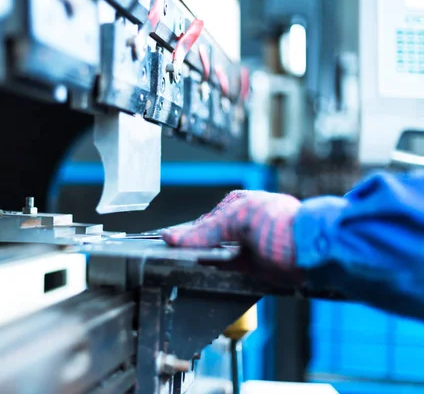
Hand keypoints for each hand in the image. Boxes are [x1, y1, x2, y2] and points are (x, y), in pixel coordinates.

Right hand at [162, 190, 301, 274]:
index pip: (201, 221)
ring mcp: (246, 247)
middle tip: (172, 256)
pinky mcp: (252, 268)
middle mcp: (240, 225)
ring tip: (185, 266)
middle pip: (206, 238)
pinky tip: (204, 273)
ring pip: (214, 255)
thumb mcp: (237, 220)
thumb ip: (204, 231)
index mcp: (236, 205)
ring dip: (202, 261)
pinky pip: (225, 270)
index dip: (184, 233)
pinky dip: (214, 272)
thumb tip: (172, 237)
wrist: (312, 249)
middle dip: (191, 247)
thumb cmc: (280, 224)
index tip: (165, 242)